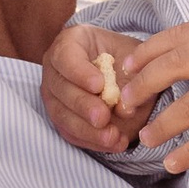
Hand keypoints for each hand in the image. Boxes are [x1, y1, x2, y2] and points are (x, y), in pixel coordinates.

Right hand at [41, 15, 135, 155]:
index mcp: (70, 42)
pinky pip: (70, 133)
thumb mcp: (134, 59)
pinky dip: (92, 141)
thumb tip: (123, 109)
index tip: (99, 85)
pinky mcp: (61, 117)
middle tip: (103, 118)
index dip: (80, 73)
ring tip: (112, 137)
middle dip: (83, 106)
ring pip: (62, 115)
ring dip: (87, 130)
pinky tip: (113, 144)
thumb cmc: (126, 58)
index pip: (66, 56)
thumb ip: (130, 78)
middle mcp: (55, 68)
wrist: (124, 70)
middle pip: (61, 89)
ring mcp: (54, 95)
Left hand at [113, 17, 188, 171]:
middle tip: (126, 103)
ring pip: (186, 106)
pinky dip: (188, 153)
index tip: (127, 68)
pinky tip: (172, 162)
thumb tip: (175, 63)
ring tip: (145, 138)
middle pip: (172, 66)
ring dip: (161, 125)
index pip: (176, 37)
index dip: (147, 53)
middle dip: (143, 86)